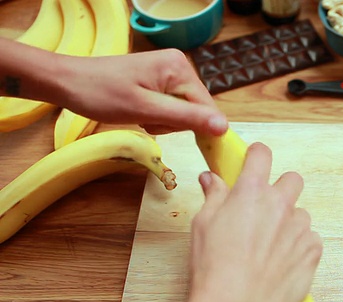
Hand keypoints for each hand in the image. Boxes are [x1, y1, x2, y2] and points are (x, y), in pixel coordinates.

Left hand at [54, 49, 226, 134]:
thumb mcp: (146, 110)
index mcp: (179, 67)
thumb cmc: (101, 94)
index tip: (189, 144)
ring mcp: (168, 72)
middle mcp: (179, 65)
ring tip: (140, 115)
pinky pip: (171, 107)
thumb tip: (223, 127)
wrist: (68, 82)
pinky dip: (157, 116)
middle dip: (174, 123)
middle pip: (196, 109)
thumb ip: (187, 118)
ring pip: (183, 111)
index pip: (207, 107)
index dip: (201, 128)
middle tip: (147, 120)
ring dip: (164, 121)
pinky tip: (140, 112)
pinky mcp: (158, 80)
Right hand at [155, 142, 322, 301]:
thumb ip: (214, 196)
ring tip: (270, 247)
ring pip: (301, 214)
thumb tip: (212, 178)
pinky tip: (282, 263)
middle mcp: (280, 203)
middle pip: (292, 179)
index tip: (253, 163)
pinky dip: (299, 247)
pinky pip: (310, 239)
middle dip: (281, 189)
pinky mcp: (313, 249)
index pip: (262, 154)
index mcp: (251, 191)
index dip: (257, 156)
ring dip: (289, 223)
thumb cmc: (215, 267)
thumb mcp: (203, 225)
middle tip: (265, 209)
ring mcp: (300, 226)